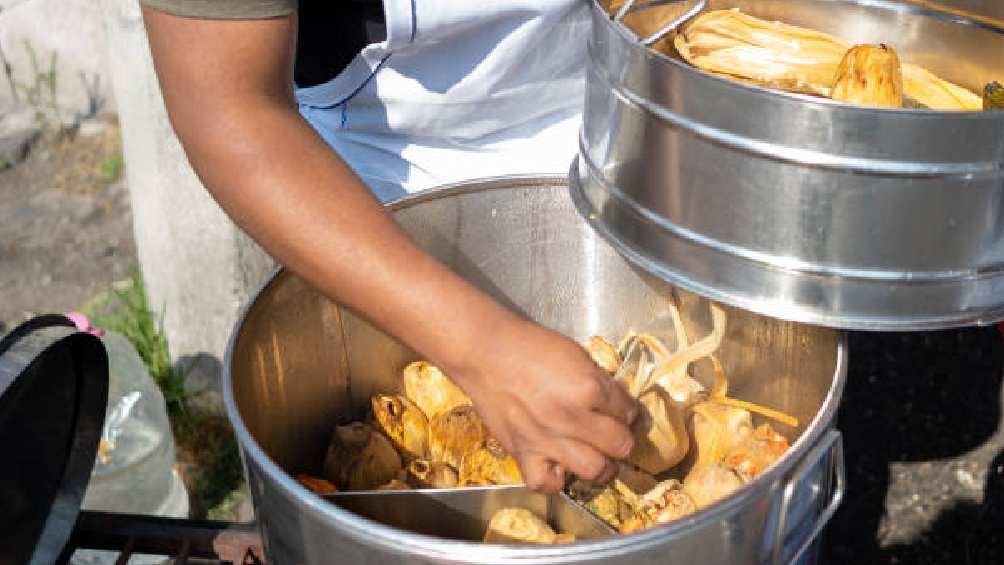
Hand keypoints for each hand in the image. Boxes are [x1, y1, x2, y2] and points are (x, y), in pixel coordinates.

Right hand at [445, 319, 638, 492]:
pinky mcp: (523, 453)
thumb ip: (599, 382)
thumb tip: (616, 404)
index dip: (629, 412)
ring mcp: (547, 440)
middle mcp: (571, 418)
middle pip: (620, 445)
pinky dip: (555, 478)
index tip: (622, 412)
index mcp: (588, 387)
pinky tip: (557, 464)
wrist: (485, 352)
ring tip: (596, 457)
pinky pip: (547, 483)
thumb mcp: (576, 355)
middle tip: (613, 435)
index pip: (628, 411)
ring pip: (594, 470)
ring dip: (601, 465)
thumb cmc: (530, 347)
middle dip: (621, 440)